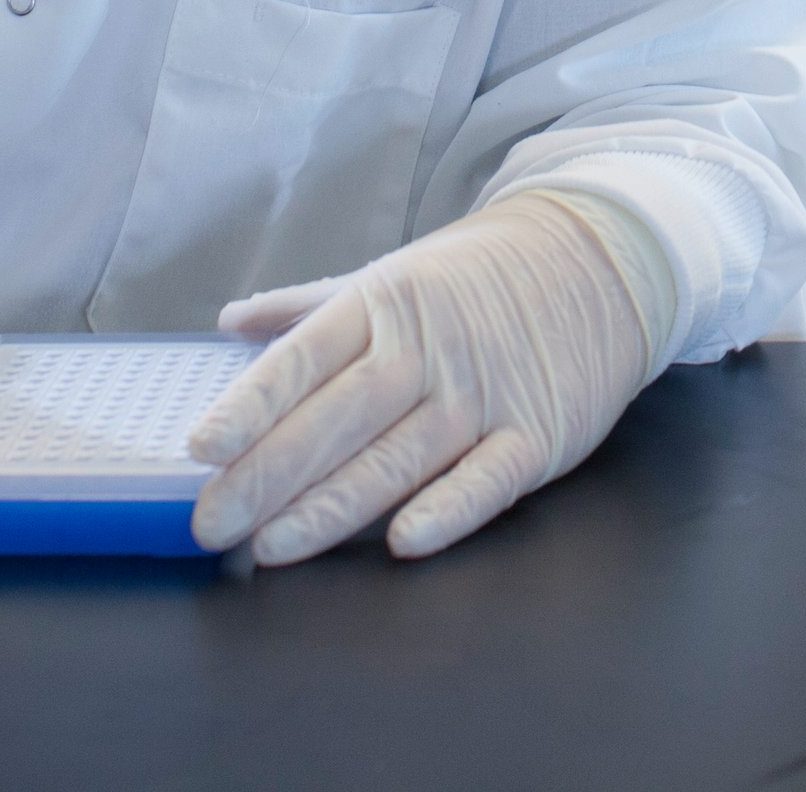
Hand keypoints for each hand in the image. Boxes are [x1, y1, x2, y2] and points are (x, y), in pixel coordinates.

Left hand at [189, 188, 677, 564]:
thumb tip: (230, 321)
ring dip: (334, 506)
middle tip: (213, 524)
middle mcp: (429, 348)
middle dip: (270, 474)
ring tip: (273, 547)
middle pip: (340, 417)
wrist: (602, 257)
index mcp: (384, 304)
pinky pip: (487, 479)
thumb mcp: (394, 273)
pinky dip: (447, 510)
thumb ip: (312, 307)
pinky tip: (402, 542)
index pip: (305, 356)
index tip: (202, 447)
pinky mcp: (539, 434)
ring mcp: (485, 393)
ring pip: (400, 456)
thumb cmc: (481, 275)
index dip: (253, 404)